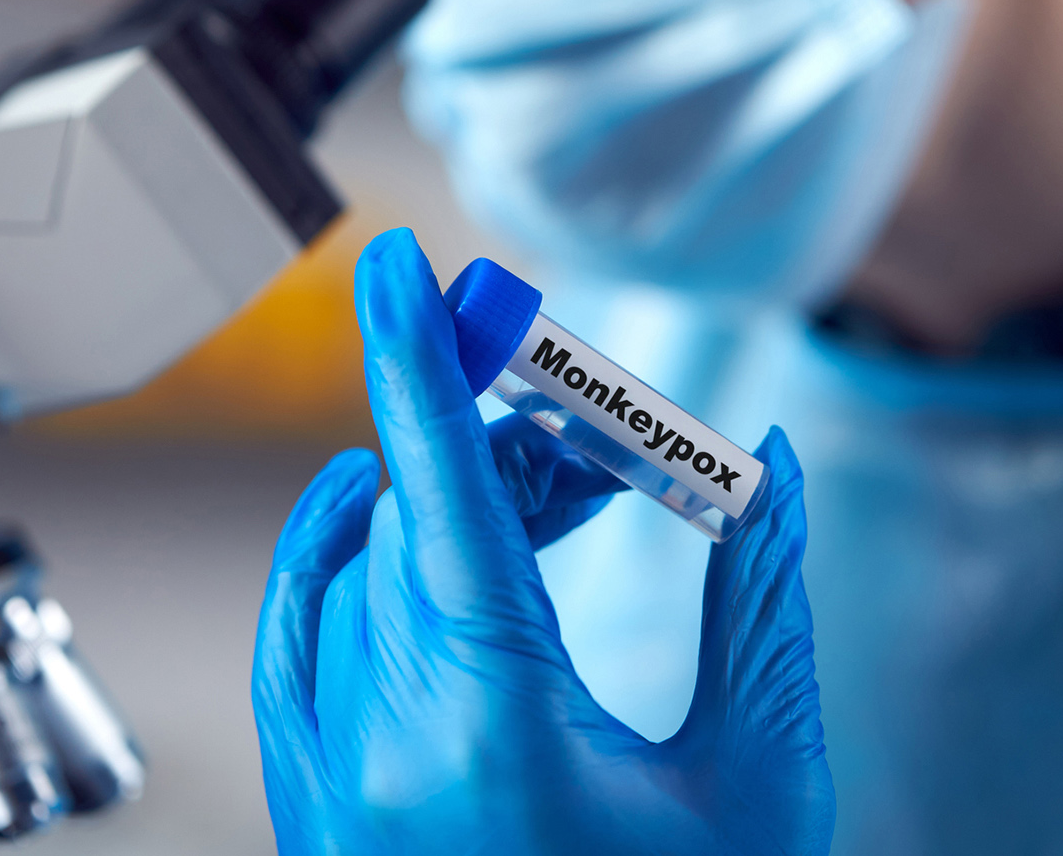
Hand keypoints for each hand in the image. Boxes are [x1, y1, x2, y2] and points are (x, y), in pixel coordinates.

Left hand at [251, 228, 834, 854]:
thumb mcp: (758, 782)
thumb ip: (760, 606)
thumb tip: (764, 469)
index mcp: (495, 733)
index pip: (442, 496)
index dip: (419, 361)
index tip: (396, 264)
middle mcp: (385, 756)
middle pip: (419, 522)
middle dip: (504, 444)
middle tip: (589, 420)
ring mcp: (336, 794)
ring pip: (365, 576)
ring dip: (449, 505)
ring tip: (557, 495)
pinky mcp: (321, 819)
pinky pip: (298, 648)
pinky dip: (333, 563)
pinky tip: (375, 511)